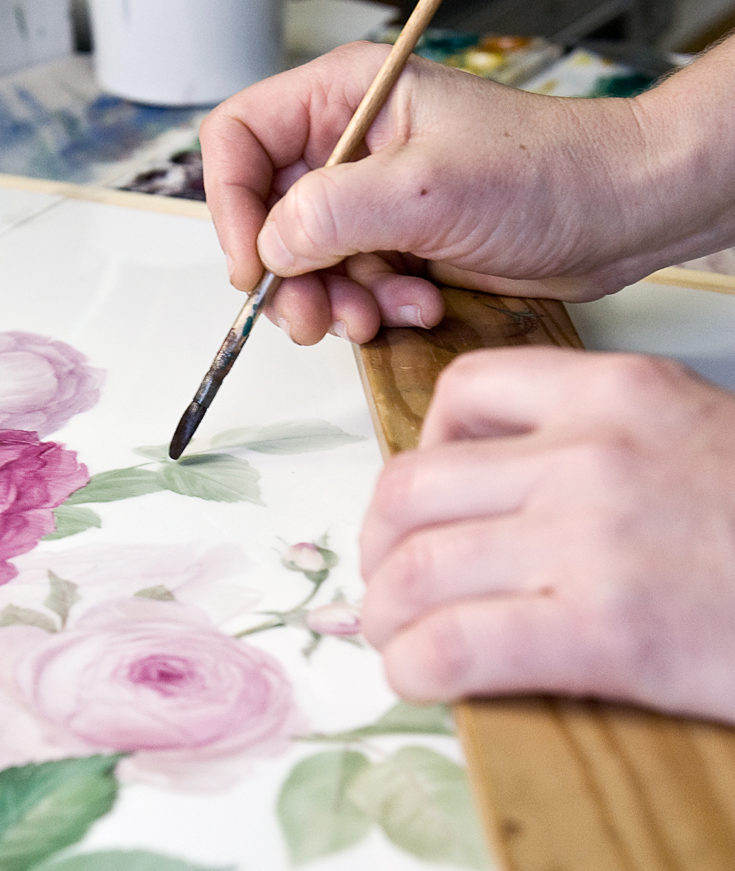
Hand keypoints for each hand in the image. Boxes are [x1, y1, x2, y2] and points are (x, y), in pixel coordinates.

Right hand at [200, 40, 732, 344]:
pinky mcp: (394, 239)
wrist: (626, 212)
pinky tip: (416, 306)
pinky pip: (348, 283)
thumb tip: (270, 247)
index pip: (239, 139)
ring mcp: (371, 195)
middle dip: (286, 272)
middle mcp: (347, 144)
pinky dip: (371, 307)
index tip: (252, 264)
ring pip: (303, 258)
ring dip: (332, 299)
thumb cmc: (550, 171)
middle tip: (312, 316)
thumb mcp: (429, 188)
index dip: (230, 203)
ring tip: (375, 315)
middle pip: (264, 212)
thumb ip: (333, 213)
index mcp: (344, 97)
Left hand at [359, 346, 734, 722]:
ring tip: (393, 636)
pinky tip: (418, 677)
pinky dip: (416, 665)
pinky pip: (459, 644)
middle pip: (415, 485)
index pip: (465, 390)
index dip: (421, 448)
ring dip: (385, 611)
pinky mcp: (608, 633)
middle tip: (386, 578)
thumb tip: (490, 488)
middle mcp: (589, 452)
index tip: (425, 499)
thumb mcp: (688, 436)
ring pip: (419, 565)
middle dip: (379, 541)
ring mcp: (593, 539)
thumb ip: (590, 440)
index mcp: (614, 391)